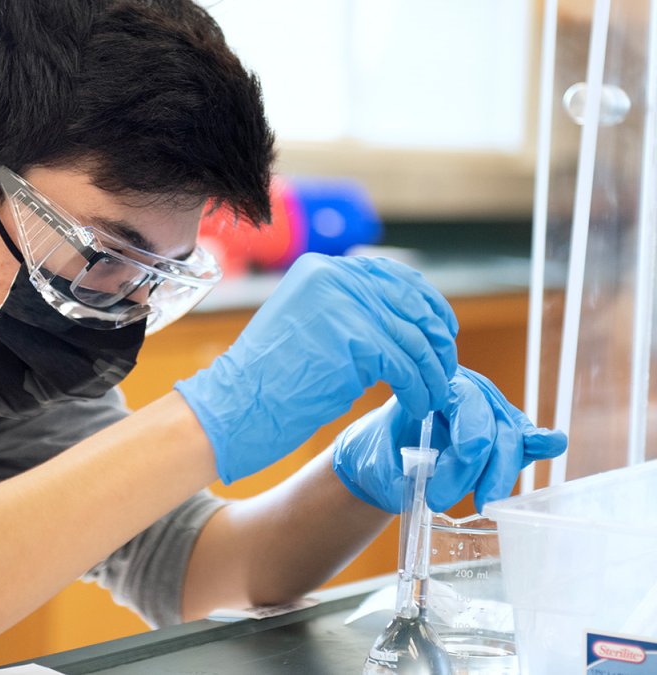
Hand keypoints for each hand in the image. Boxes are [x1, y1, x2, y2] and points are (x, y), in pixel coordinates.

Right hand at [174, 253, 458, 483]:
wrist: (236, 405)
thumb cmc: (267, 379)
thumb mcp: (305, 326)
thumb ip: (345, 313)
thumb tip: (401, 321)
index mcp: (320, 269)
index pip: (391, 275)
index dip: (426, 302)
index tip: (443, 329)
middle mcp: (333, 277)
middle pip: (409, 302)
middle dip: (435, 339)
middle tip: (445, 369)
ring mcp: (344, 305)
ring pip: (412, 337)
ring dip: (431, 371)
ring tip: (433, 395)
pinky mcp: (354, 338)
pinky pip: (405, 365)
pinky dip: (418, 388)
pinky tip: (418, 404)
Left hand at [331, 365, 567, 512]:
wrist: (378, 461)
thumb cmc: (375, 454)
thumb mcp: (373, 464)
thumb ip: (395, 474)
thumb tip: (418, 482)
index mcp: (432, 384)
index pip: (463, 400)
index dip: (469, 435)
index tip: (460, 461)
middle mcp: (466, 392)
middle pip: (493, 423)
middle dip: (483, 466)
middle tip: (452, 501)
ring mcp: (487, 411)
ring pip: (510, 438)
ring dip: (501, 472)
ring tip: (484, 504)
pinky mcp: (500, 435)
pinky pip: (522, 440)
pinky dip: (535, 445)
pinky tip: (550, 444)